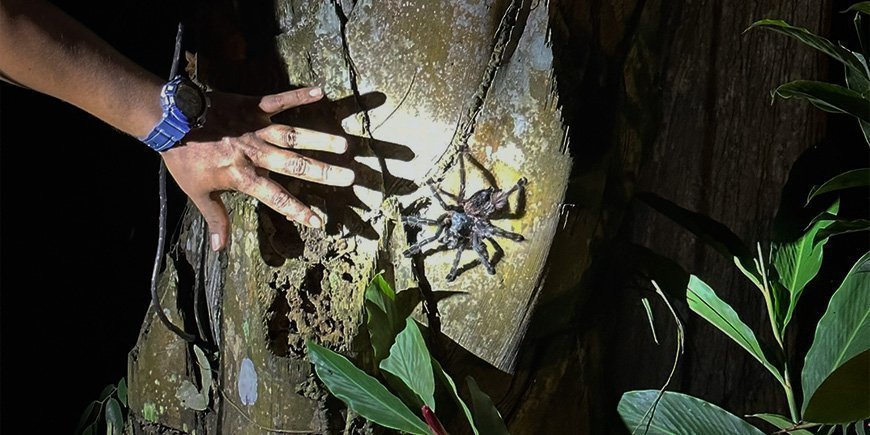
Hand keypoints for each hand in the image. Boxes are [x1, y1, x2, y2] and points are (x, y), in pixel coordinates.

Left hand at [161, 86, 354, 251]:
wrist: (169, 120)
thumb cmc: (183, 158)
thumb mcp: (197, 193)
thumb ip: (215, 218)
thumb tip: (221, 248)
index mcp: (243, 176)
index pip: (276, 197)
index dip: (298, 211)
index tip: (319, 222)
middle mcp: (256, 153)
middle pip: (294, 165)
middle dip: (323, 173)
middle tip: (349, 178)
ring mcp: (256, 128)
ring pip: (293, 135)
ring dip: (319, 139)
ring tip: (344, 145)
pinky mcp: (252, 105)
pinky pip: (279, 100)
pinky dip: (298, 95)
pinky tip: (320, 91)